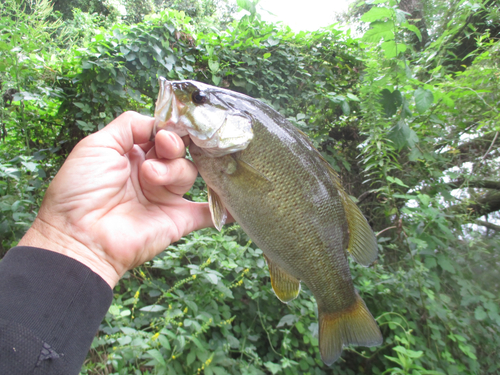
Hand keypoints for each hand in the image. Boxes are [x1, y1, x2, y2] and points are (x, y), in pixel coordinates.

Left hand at [19, 111, 211, 286]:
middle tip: (162, 147)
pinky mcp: (177, 220)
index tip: (167, 128)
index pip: (162, 134)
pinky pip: (206, 213)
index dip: (169, 128)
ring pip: (189, 173)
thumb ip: (129, 125)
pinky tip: (230, 200)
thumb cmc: (80, 190)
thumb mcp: (97, 144)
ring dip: (174, 170)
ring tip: (151, 178)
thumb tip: (158, 122)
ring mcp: (165, 198)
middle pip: (179, 151)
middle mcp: (151, 174)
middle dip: (173, 145)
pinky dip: (220, 207)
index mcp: (132, 155)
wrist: (80, 236)